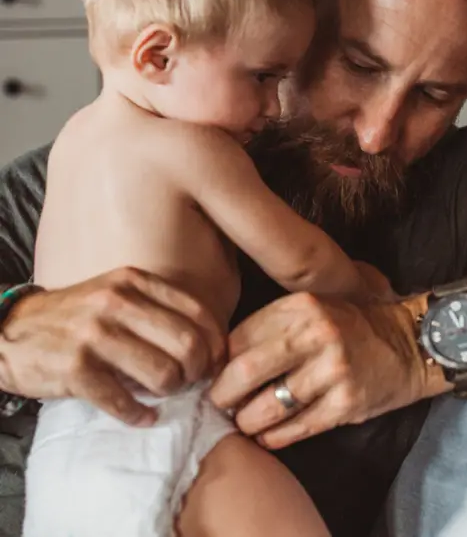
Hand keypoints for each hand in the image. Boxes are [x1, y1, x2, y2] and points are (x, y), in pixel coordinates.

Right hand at [0, 267, 224, 425]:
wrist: (10, 331)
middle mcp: (117, 303)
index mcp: (134, 281)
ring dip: (172, 391)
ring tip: (165, 394)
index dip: (216, 343)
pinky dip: (139, 414)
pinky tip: (143, 415)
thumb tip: (211, 342)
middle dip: (199, 371)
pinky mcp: (74, 369)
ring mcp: (94, 335)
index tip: (216, 361)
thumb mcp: (118, 293)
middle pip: (187, 345)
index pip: (198, 312)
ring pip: (162, 373)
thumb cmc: (78, 316)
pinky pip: (123, 400)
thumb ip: (159, 308)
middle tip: (193, 382)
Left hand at [209, 290, 424, 448]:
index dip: (221, 364)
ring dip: (248, 422)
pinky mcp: (346, 403)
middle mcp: (316, 334)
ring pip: (267, 408)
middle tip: (223, 405)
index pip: (238, 339)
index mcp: (302, 306)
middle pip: (245, 372)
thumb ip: (273, 327)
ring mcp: (333, 370)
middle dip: (224, 396)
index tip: (219, 377)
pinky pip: (296, 429)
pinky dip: (275, 438)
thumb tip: (221, 362)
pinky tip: (270, 435)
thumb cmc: (352, 328)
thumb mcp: (314, 309)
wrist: (410, 344)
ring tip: (247, 422)